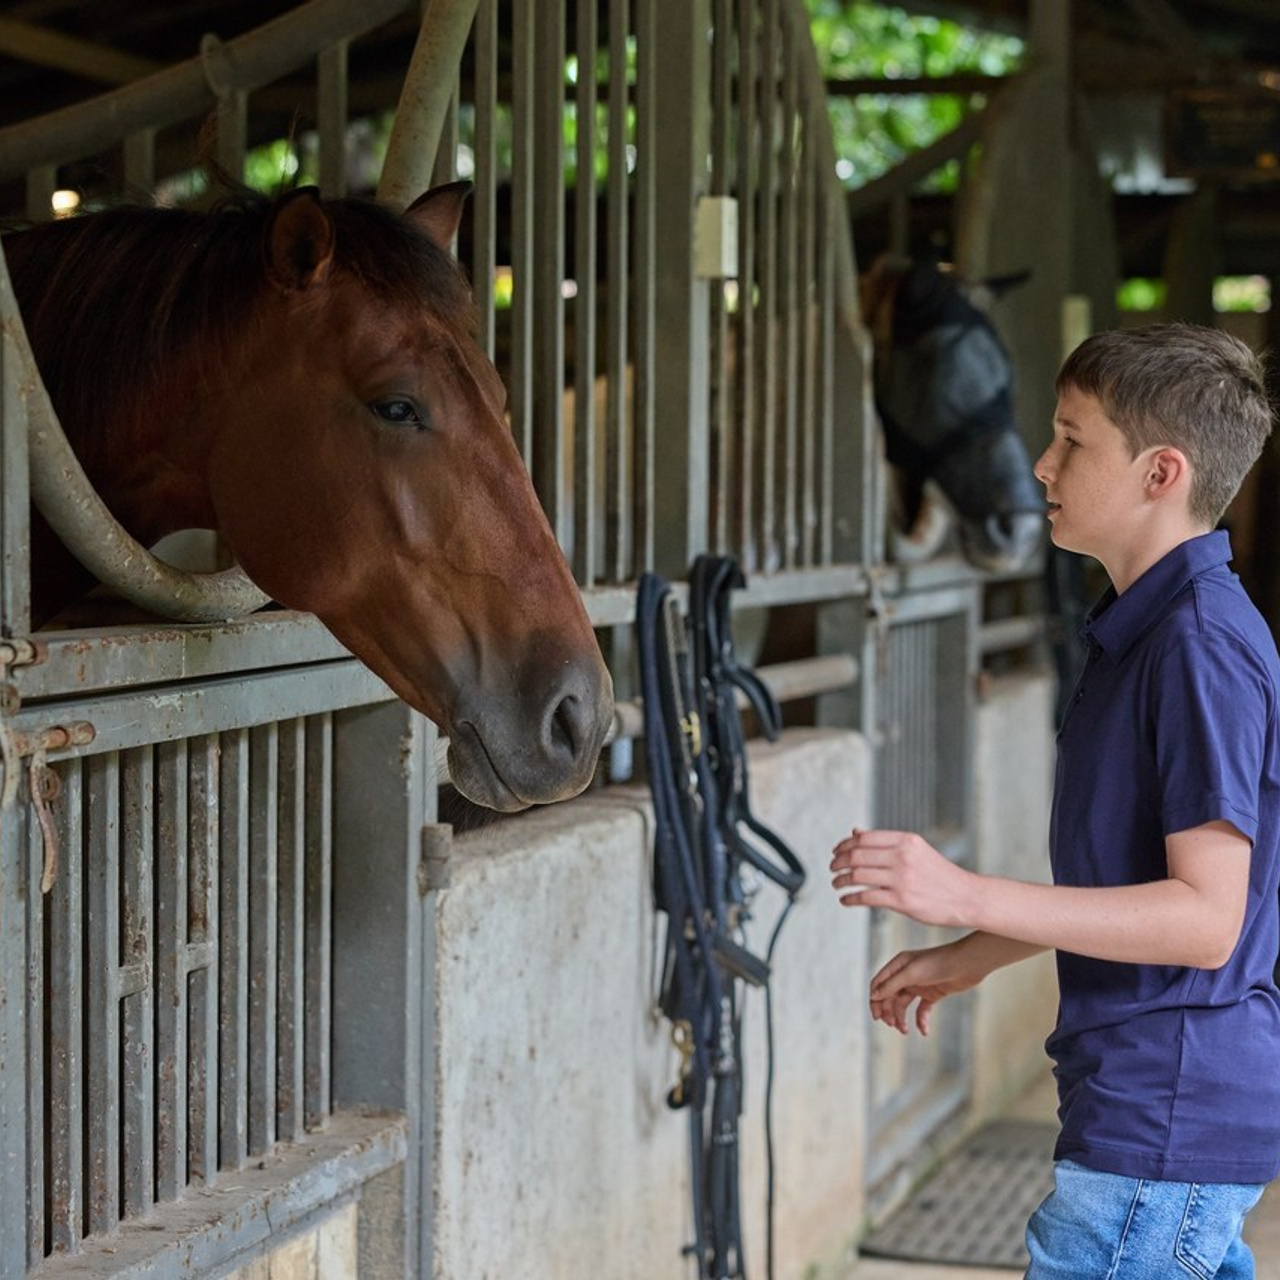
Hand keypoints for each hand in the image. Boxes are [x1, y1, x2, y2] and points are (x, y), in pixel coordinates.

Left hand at [829, 827, 975, 928]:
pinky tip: (845, 900)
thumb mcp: (916, 850)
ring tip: (837, 884)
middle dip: (838, 862)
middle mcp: (903, 856)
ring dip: (841, 880)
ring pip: (857, 875)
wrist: (967, 897)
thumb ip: (886, 842)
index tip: (836, 852)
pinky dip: (850, 898)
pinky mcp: (902, 901)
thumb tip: (856, 832)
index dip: (844, 845)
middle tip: (833, 868)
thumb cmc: (940, 874)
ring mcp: (902, 879)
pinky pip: (866, 897)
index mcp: (906, 840)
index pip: (864, 838)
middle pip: (857, 855)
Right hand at [870, 940, 986, 1035]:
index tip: (877, 1017)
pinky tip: (923, 1031)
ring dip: (902, 1018)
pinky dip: (920, 1020)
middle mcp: (906, 975)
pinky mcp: (932, 994)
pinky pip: (921, 1010)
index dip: (875, 1000)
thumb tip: (873, 996)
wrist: (967, 964)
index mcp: (898, 965)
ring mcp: (919, 985)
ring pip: (903, 1004)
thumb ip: (891, 985)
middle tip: (892, 1025)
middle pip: (889, 996)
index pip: (879, 984)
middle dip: (888, 1011)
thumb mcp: (911, 973)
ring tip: (904, 1030)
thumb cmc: (938, 963)